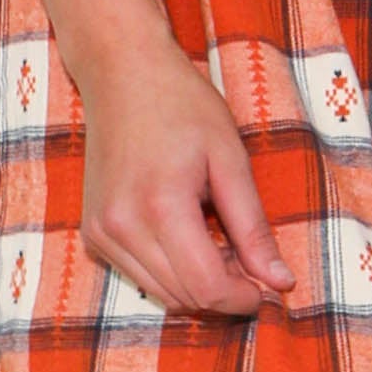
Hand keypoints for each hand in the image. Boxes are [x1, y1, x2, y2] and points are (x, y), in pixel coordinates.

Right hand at [73, 38, 297, 315]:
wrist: (122, 73)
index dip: (243, 297)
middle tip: (253, 264)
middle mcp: (122, 227)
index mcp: (161, 206)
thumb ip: (253, 226)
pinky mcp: (92, 232)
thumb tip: (279, 281)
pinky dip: (171, 272)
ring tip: (223, 246)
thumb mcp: (230, 157)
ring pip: (161, 292)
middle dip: (225, 292)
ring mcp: (101, 232)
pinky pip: (139, 274)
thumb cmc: (182, 105)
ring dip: (198, 284)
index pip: (206, 286)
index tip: (270, 287)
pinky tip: (191, 238)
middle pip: (183, 296)